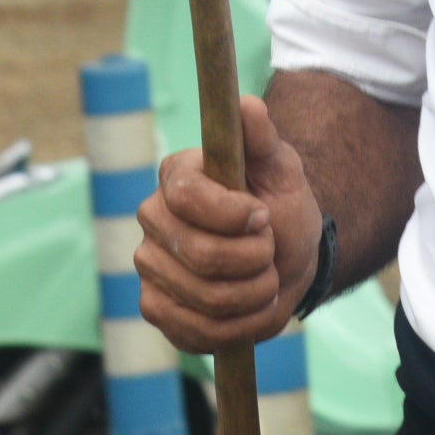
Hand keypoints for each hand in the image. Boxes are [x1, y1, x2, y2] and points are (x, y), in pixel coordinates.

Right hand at [134, 95, 320, 353]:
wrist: (284, 259)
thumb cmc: (280, 206)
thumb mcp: (283, 169)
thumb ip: (263, 139)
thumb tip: (246, 104)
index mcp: (177, 176)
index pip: (185, 195)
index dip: (232, 213)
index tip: (263, 215)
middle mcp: (153, 219)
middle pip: (200, 254)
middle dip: (254, 259)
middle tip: (270, 250)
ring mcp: (150, 267)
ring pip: (206, 297)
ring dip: (255, 293)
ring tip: (266, 278)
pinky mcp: (156, 309)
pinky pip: (197, 330)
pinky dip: (240, 325)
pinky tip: (251, 307)